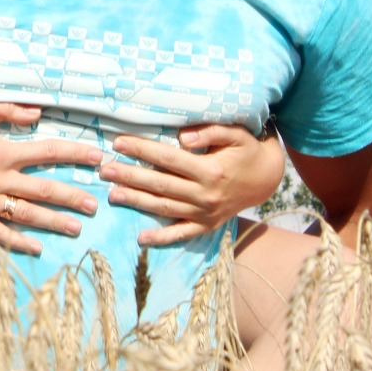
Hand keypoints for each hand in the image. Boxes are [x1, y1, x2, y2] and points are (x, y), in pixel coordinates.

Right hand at [0, 103, 103, 256]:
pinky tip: (36, 247)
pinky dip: (18, 241)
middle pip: (44, 189)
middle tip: (95, 203)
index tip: (96, 157)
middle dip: (73, 196)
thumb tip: (36, 113)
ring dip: (54, 221)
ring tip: (77, 228)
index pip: (47, 151)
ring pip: (27, 215)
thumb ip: (4, 112)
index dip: (74, 153)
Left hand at [101, 124, 285, 246]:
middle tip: (104, 169)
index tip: (119, 143)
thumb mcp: (236, 134)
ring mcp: (206, 213)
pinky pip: (182, 233)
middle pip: (161, 184)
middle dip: (130, 176)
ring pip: (165, 207)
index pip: (169, 158)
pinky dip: (162, 238)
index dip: (143, 150)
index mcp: (211, 170)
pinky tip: (141, 238)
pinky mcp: (207, 225)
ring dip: (137, 201)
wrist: (267, 178)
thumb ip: (210, 132)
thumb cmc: (246, 150)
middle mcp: (206, 194)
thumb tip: (182, 137)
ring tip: (112, 194)